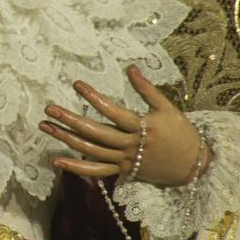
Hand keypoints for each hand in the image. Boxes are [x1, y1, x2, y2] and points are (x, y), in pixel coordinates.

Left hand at [41, 65, 209, 186]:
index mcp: (142, 127)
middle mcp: (130, 145)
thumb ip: (147, 89)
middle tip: (49, 108)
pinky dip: (76, 168)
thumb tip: (130, 68)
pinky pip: (97, 171)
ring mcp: (125, 160)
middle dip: (70, 120)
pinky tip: (56, 161)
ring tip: (45, 126)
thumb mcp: (168, 108)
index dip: (94, 98)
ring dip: (66, 139)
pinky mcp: (123, 172)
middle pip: (95, 133)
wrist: (194, 166)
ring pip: (91, 151)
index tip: (76, 84)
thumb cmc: (182, 133)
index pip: (113, 111)